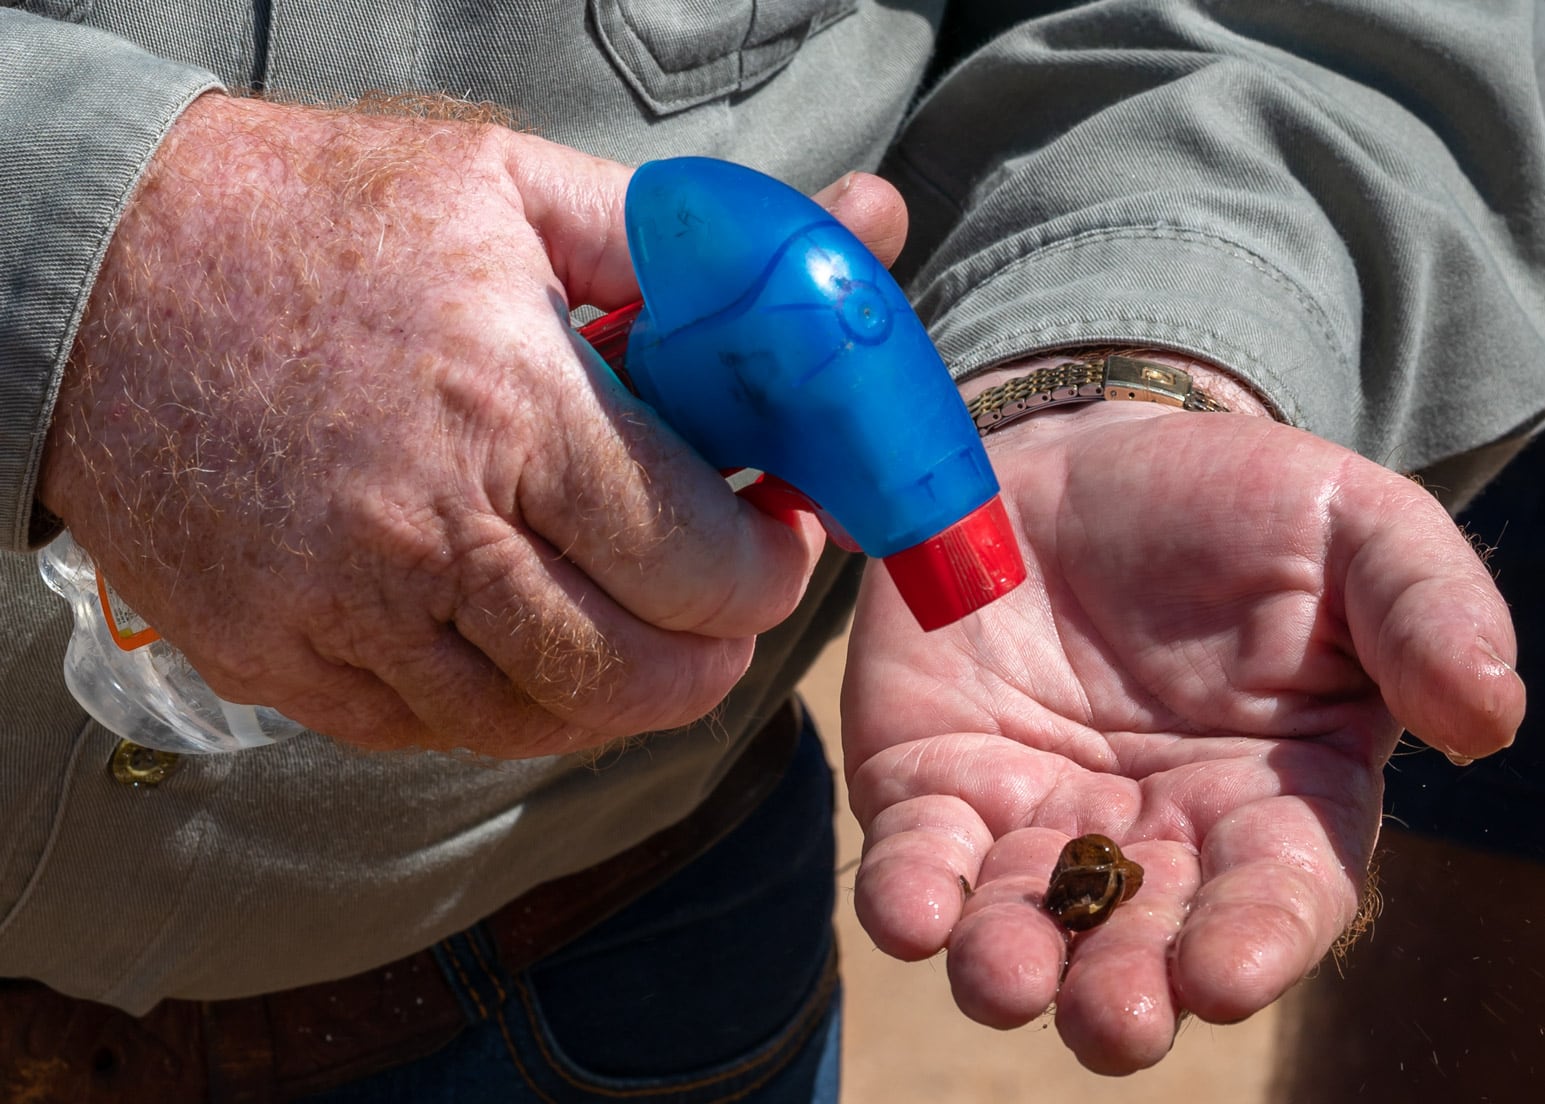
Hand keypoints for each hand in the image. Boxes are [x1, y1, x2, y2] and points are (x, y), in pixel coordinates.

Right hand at [40, 92, 905, 756]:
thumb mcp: (501, 188)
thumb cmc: (308, 219)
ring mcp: (348, 614)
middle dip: (718, 654)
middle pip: (638, 670)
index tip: (778, 541)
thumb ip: (657, 246)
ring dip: (623, 696)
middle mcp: (435, 532)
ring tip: (643, 637)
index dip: (771, 569)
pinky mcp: (282, 662)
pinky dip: (508, 708)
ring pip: (543, 723)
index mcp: (513, 407)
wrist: (94, 278)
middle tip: (728, 611)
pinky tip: (527, 648)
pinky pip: (434, 733)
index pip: (700, 560)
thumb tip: (788, 265)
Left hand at [841, 388, 1522, 1071]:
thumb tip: (1490, 717)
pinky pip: (917, 858)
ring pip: (1021, 928)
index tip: (1222, 974)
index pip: (1276, 898)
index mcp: (1273, 805)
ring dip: (1008, 964)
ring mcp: (1034, 819)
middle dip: (1126, 991)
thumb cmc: (1237, 505)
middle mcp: (1151, 840)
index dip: (1255, 942)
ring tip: (1005, 977)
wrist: (1086, 454)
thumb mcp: (1356, 530)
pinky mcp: (934, 783)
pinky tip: (906, 911)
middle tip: (1117, 1018)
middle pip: (1142, 946)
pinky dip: (909, 894)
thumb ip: (1426, 613)